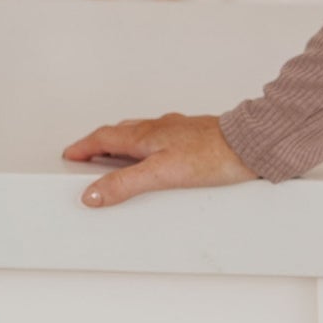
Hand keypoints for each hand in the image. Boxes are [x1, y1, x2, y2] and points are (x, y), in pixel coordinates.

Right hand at [63, 113, 253, 208]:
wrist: (251, 146)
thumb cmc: (214, 154)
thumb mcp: (162, 174)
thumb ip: (126, 184)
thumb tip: (94, 193)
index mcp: (145, 135)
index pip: (103, 138)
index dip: (84, 147)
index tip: (70, 155)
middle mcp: (159, 128)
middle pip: (120, 133)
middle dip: (100, 144)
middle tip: (89, 157)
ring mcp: (178, 131)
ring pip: (142, 134)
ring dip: (125, 144)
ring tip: (119, 158)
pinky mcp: (196, 137)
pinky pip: (163, 139)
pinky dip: (150, 147)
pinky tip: (162, 157)